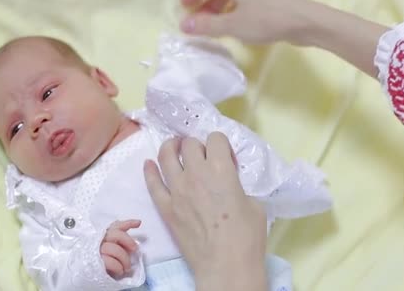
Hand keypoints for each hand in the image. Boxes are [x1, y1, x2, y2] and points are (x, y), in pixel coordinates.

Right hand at [100, 219, 140, 278]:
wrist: (87, 278)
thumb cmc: (103, 264)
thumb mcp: (112, 253)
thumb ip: (120, 245)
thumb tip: (134, 246)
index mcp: (103, 236)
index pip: (115, 226)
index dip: (128, 223)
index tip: (139, 223)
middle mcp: (98, 241)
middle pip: (115, 234)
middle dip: (128, 240)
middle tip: (135, 249)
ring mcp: (96, 251)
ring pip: (114, 249)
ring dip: (124, 259)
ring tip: (127, 268)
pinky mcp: (95, 263)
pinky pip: (110, 262)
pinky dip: (118, 267)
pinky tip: (120, 271)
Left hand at [144, 132, 267, 290]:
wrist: (226, 265)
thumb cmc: (247, 236)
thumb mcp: (255, 203)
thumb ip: (238, 186)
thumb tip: (229, 185)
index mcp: (220, 169)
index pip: (216, 138)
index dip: (222, 144)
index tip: (226, 158)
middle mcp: (195, 173)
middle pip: (189, 144)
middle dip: (197, 145)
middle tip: (202, 156)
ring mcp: (176, 190)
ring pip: (165, 156)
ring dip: (170, 147)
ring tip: (174, 148)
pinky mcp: (165, 208)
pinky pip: (152, 183)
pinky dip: (149, 171)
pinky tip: (149, 165)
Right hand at [180, 0, 387, 76]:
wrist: (305, 22)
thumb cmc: (267, 20)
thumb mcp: (233, 25)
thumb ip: (208, 26)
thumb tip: (183, 25)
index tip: (185, 7)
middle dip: (206, 4)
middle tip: (197, 21)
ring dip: (219, 11)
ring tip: (213, 28)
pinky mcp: (269, 5)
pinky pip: (243, 6)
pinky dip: (232, 15)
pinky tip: (235, 31)